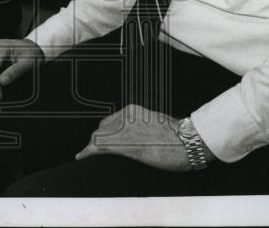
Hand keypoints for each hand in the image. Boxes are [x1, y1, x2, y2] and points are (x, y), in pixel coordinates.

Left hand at [75, 104, 189, 171]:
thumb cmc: (180, 138)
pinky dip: (87, 152)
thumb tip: (141, 138)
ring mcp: (123, 129)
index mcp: (134, 111)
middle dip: (97, 140)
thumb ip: (145, 128)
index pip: (110, 120)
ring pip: (98, 137)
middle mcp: (125, 117)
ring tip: (87, 156)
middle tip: (92, 151)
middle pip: (102, 128)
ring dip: (93, 147)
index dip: (104, 132)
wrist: (187, 142)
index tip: (100, 140)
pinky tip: (81, 157)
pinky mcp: (123, 144)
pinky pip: (98, 147)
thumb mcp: (160, 126)